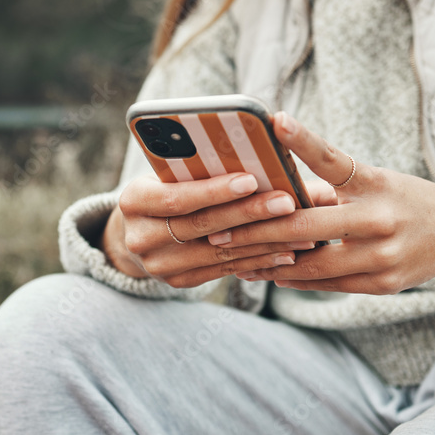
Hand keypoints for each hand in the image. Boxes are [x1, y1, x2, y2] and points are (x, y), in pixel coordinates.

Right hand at [101, 171, 333, 287]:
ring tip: (300, 230)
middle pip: (203, 226)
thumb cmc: (162, 187)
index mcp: (134, 201)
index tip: (251, 179)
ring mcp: (159, 265)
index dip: (214, 190)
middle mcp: (141, 238)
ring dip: (264, 241)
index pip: (176, 197)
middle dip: (248, 213)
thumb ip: (197, 166)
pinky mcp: (178, 282)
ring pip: (219, 251)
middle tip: (286, 202)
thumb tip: (254, 151)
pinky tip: (287, 251)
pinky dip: (258, 260)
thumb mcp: (166, 173)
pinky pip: (224, 270)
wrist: (135, 231)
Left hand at [213, 113, 434, 320]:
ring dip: (268, 261)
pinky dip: (295, 277)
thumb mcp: (371, 180)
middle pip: (306, 228)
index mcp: (375, 183)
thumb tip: (271, 190)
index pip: (333, 159)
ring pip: (312, 265)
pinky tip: (265, 272)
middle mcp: (380, 219)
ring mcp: (383, 257)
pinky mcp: (383, 285)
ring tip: (231, 257)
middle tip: (217, 229)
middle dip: (257, 231)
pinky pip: (327, 284)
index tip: (276, 119)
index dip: (303, 140)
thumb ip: (324, 185)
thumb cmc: (402, 197)